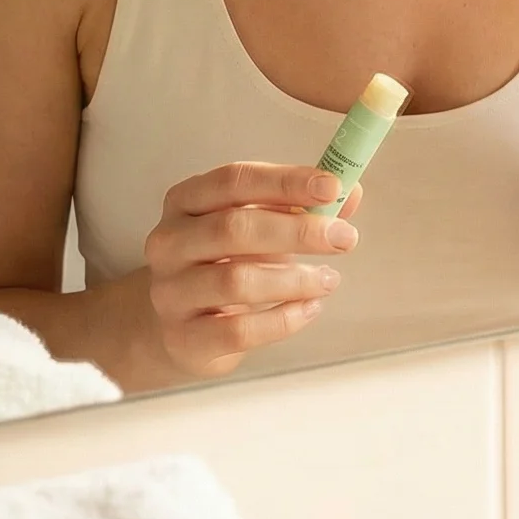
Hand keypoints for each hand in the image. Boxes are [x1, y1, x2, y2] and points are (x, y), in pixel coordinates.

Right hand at [140, 162, 362, 379]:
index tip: (332, 186)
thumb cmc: (223, 264)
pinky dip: (283, 319)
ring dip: (295, 279)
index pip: (234, 180)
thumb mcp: (257, 227)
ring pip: (236, 280)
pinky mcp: (183, 339)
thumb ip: (300, 207)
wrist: (176, 329)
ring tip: (329, 279)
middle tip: (344, 238)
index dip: (285, 181)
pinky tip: (309, 308)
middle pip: (234, 228)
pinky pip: (238, 330)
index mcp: (185, 201)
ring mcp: (170, 293)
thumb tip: (349, 193)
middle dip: (298, 231)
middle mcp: (169, 242)